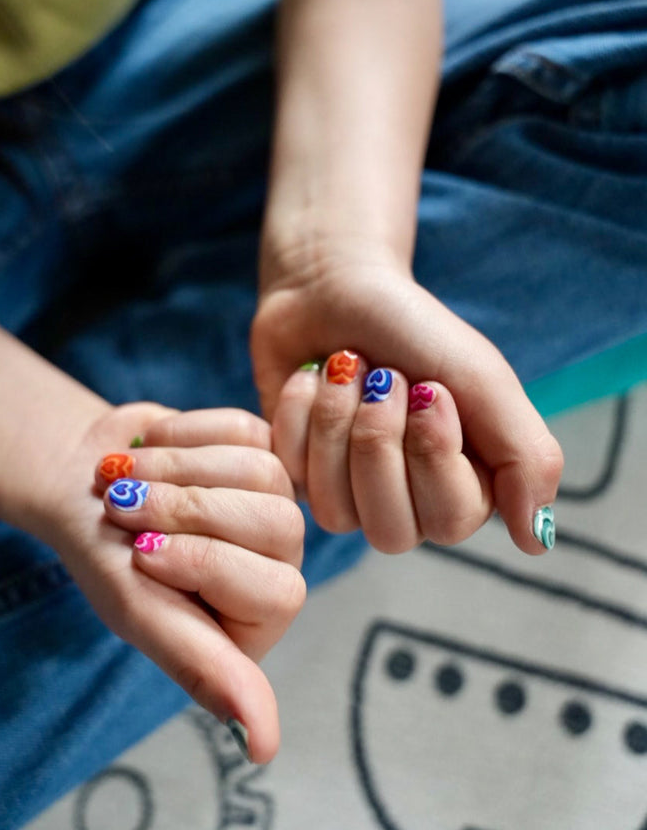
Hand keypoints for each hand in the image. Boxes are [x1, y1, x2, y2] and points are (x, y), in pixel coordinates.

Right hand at [38, 404, 305, 763]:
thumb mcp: (144, 619)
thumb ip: (204, 672)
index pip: (277, 590)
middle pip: (278, 522)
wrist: (77, 485)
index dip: (204, 562)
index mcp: (261, 616)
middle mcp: (279, 559)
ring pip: (263, 471)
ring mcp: (274, 497)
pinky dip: (184, 432)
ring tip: (127, 477)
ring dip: (177, 466)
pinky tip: (154, 449)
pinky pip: (244, 429)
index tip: (140, 557)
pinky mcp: (261, 445)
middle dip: (186, 508)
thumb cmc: (108, 563)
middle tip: (123, 507)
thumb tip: (262, 748)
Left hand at [251, 255, 562, 554]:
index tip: (431, 389)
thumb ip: (527, 457)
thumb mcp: (485, 381)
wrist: (336, 287)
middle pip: (392, 529)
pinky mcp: (297, 473)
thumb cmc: (416, 331)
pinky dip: (302, 410)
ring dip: (338, 421)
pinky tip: (313, 376)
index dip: (434, 454)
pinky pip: (292, 474)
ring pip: (337, 512)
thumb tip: (538, 543)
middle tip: (384, 379)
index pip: (451, 522)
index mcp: (462, 487)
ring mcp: (347, 493)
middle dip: (380, 440)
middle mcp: (406, 502)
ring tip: (347, 370)